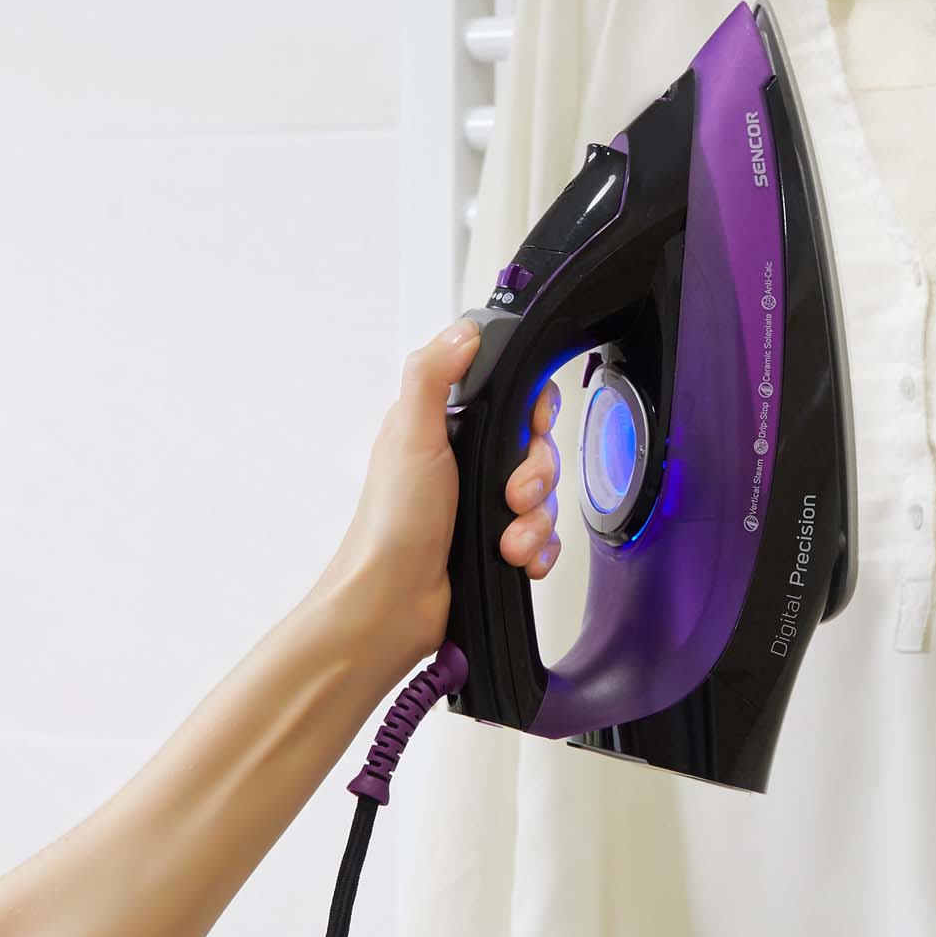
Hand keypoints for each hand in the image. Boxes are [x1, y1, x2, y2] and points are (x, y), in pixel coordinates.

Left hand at [313, 320, 562, 685]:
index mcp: (444, 424)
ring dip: (535, 521)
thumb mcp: (409, 436)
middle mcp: (466, 460)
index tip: (531, 428)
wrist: (392, 606)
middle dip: (537, 475)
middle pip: (538, 446)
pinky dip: (537, 549)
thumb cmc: (390, 526)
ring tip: (508, 540)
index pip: (512, 393)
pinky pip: (545, 536)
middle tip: (512, 494)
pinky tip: (517, 558)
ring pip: (545, 495)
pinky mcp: (498, 540)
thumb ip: (432, 375)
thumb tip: (464, 330)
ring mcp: (483, 502)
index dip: (533, 410)